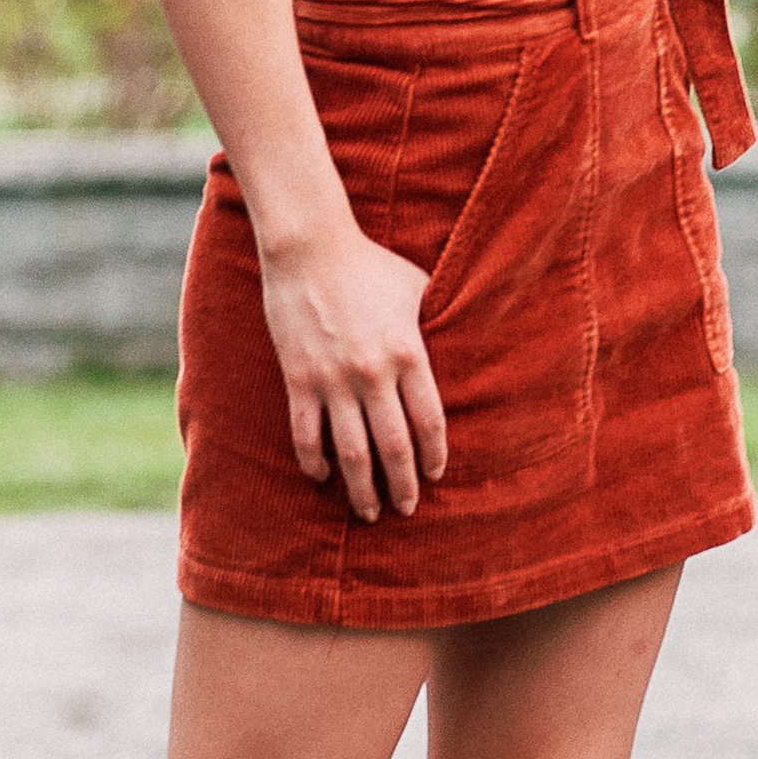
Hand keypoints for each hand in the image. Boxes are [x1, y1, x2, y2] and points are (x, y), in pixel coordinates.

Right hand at [257, 218, 448, 520]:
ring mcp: (333, 379)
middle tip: (406, 508)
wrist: (309, 247)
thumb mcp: (416, 288)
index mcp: (408, 352)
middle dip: (402, 485)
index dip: (434, 455)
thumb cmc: (369, 264)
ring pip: (351, 451)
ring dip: (361, 488)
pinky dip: (314, 462)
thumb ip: (433, 322)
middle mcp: (373, 372)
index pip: (429, 420)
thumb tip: (458, 342)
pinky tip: (321, 478)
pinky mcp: (299, 378)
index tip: (435, 474)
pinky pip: (306, 433)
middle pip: (394, 446)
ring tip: (368, 511)